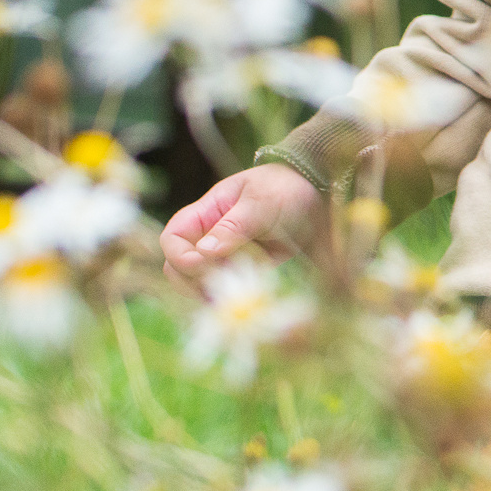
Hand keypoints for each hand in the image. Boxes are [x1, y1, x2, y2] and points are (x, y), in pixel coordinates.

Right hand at [159, 164, 325, 286]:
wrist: (317, 198)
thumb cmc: (285, 190)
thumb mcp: (262, 202)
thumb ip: (234, 226)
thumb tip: (204, 251)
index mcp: (206, 214)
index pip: (173, 238)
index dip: (180, 255)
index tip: (202, 264)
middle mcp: (209, 239)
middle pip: (179, 269)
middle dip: (194, 281)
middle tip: (223, 285)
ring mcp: (225, 259)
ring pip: (201, 286)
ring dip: (214, 294)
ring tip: (241, 292)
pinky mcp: (243, 275)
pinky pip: (227, 294)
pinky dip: (233, 300)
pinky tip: (250, 299)